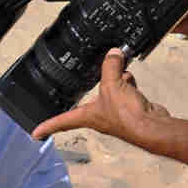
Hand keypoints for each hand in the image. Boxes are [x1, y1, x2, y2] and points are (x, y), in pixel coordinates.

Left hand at [31, 48, 170, 143]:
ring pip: (109, 91)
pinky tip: (130, 77)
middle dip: (94, 85)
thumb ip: (110, 68)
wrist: (151, 125)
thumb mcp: (111, 86)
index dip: (47, 127)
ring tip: (119, 70)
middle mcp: (98, 116)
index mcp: (86, 116)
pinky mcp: (129, 108)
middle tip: (89, 77)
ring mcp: (114, 113)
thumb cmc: (127, 116)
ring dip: (114, 79)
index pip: (61, 122)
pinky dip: (127, 82)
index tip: (35, 133)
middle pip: (88, 99)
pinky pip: (124, 90)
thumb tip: (112, 54)